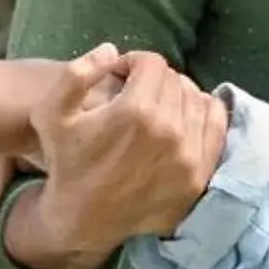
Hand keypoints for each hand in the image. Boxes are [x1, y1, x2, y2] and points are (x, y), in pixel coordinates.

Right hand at [23, 48, 226, 261]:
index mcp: (136, 112)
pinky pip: (216, 126)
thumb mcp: (52, 112)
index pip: (152, 64)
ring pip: (197, 100)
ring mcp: (190, 156)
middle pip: (176, 81)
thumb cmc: (67, 161)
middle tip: (137, 91)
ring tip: (157, 105)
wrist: (83, 218)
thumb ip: (77, 73)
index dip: (134, 62)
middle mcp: (170, 132)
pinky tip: (182, 118)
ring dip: (177, 95)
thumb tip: (111, 50)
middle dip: (154, 79)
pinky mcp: (201, 175)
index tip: (122, 74)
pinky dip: (204, 114)